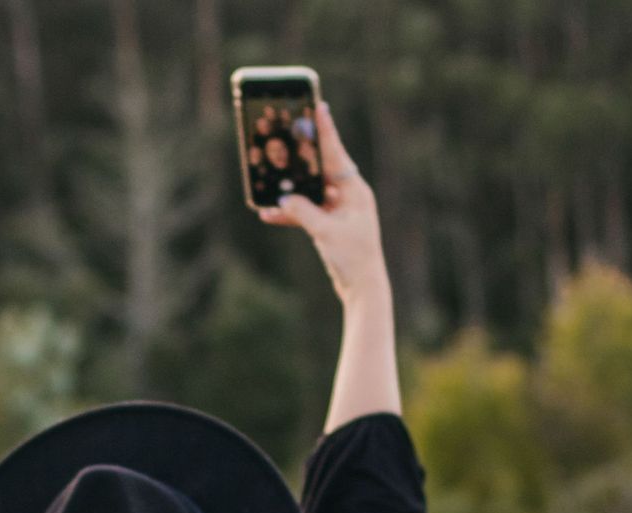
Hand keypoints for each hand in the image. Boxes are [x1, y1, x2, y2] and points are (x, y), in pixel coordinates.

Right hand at [258, 102, 387, 301]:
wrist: (362, 287)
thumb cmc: (353, 258)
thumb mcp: (325, 233)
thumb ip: (303, 212)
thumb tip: (283, 199)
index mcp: (354, 191)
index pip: (336, 154)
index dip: (326, 131)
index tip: (318, 106)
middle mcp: (347, 196)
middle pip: (320, 168)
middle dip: (300, 157)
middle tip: (285, 136)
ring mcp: (337, 210)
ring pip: (309, 191)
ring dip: (290, 190)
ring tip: (269, 180)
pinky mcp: (328, 224)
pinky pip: (306, 211)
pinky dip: (290, 213)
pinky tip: (269, 214)